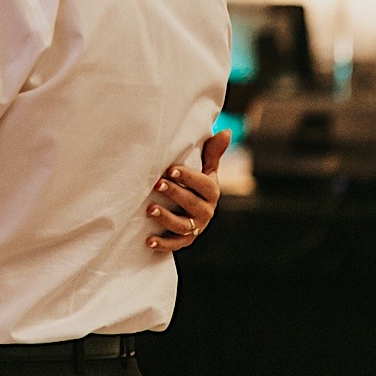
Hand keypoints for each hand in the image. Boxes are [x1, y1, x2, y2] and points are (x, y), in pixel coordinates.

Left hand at [146, 129, 230, 252]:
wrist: (192, 209)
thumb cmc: (196, 183)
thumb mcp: (206, 168)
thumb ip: (213, 152)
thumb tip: (226, 131)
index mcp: (212, 192)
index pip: (204, 184)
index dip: (188, 177)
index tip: (171, 169)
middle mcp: (206, 211)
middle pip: (192, 204)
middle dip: (175, 194)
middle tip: (157, 184)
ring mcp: (196, 228)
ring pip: (183, 226)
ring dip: (166, 218)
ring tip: (150, 209)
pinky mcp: (184, 240)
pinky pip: (175, 244)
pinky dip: (162, 244)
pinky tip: (148, 240)